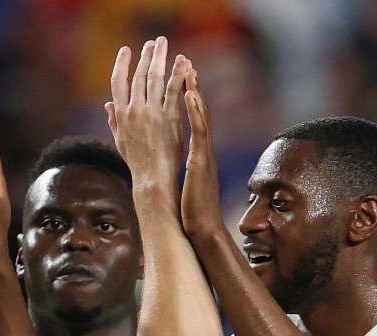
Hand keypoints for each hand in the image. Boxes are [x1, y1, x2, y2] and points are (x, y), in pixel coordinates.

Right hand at [105, 37, 189, 197]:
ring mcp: (151, 113)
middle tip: (152, 42)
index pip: (117, 83)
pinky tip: (182, 62)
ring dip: (159, 58)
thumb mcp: (120, 141)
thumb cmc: (137, 162)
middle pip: (138, 76)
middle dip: (145, 56)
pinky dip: (178, 74)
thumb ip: (114, 121)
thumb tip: (108, 106)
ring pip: (154, 78)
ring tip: (164, 44)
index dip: (121, 64)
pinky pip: (173, 90)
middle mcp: (134, 111)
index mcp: (121, 115)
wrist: (152, 178)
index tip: (126, 51)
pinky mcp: (169, 118)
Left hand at [180, 69, 225, 242]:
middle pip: (199, 113)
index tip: (180, 78)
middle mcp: (203, 151)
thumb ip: (180, 169)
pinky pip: (199, 131)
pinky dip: (195, 111)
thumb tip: (172, 162)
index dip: (187, 99)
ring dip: (195, 91)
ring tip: (188, 69)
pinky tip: (189, 94)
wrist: (202, 229)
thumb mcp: (184, 183)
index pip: (192, 122)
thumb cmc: (192, 210)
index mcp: (198, 155)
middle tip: (186, 63)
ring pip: (201, 117)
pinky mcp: (201, 161)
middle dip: (192, 87)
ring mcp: (204, 154)